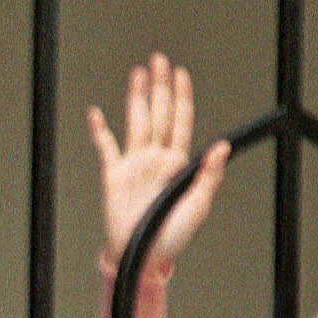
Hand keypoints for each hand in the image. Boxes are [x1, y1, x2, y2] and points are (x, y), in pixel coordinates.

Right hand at [86, 52, 229, 274]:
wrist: (142, 256)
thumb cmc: (172, 236)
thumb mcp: (199, 206)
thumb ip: (209, 176)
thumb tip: (222, 147)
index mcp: (178, 163)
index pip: (181, 121)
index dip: (182, 96)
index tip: (181, 74)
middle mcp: (156, 158)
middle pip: (159, 113)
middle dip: (159, 86)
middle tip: (159, 60)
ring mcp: (134, 164)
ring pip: (135, 122)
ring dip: (136, 97)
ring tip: (137, 74)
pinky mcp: (113, 175)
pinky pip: (105, 147)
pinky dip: (98, 129)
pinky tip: (95, 113)